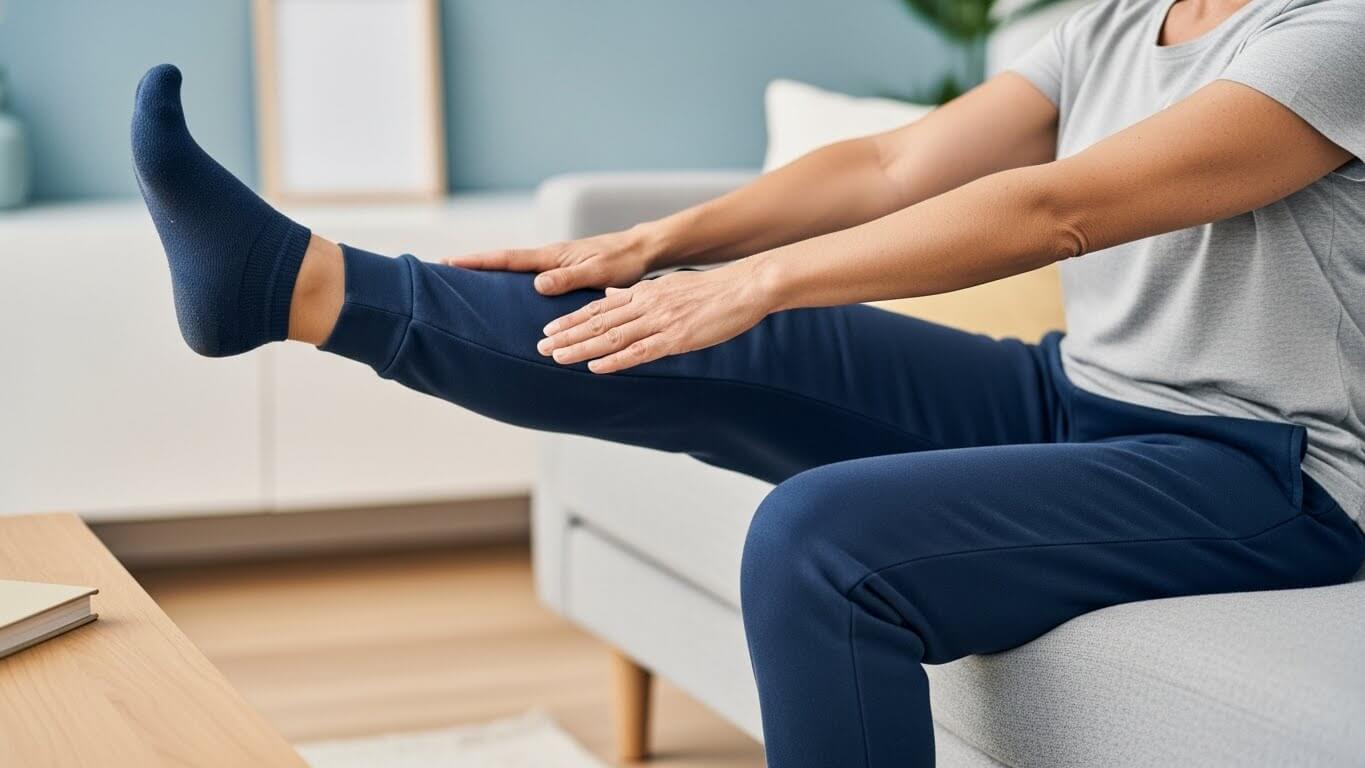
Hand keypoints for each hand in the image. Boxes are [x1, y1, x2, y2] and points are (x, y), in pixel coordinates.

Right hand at [443, 227, 662, 294]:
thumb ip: (567, 278)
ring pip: (514, 268)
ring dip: (489, 272)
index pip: (507, 258)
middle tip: (442, 269)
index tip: (449, 261)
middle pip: (503, 261)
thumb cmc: (621, 261)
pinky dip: (511, 278)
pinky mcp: (563, 270)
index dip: (478, 261)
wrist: (640, 250)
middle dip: (473, 264)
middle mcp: (549, 257)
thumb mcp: (596, 272)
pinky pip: (529, 275)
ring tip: (463, 281)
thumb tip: (535, 284)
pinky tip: (505, 290)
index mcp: (552, 256)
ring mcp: (554, 262)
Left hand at [536, 260, 778, 373]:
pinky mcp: (677, 338)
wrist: (745, 287)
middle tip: (540, 347)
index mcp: (644, 293)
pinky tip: (596, 367)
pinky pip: (640, 351)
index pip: (599, 308)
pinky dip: (615, 360)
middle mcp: (647, 304)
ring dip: (582, 348)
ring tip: (557, 357)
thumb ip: (637, 294)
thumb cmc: (711, 291)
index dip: (572, 320)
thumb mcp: (668, 286)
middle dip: (567, 336)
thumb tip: (609, 298)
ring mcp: (661, 321)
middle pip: (598, 322)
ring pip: (612, 336)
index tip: (549, 331)